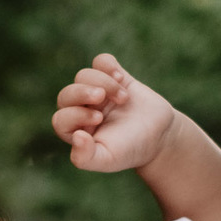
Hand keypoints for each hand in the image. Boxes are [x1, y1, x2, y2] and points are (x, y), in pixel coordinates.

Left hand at [52, 52, 175, 174]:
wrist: (159, 136)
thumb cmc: (130, 150)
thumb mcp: (108, 159)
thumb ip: (86, 157)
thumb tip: (76, 136)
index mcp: (75, 130)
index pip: (61, 119)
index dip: (76, 115)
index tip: (98, 119)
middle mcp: (82, 109)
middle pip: (67, 93)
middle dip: (82, 92)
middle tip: (101, 97)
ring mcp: (97, 92)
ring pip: (83, 76)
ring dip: (103, 82)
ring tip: (123, 98)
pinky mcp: (114, 77)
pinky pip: (100, 61)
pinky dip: (107, 65)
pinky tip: (120, 77)